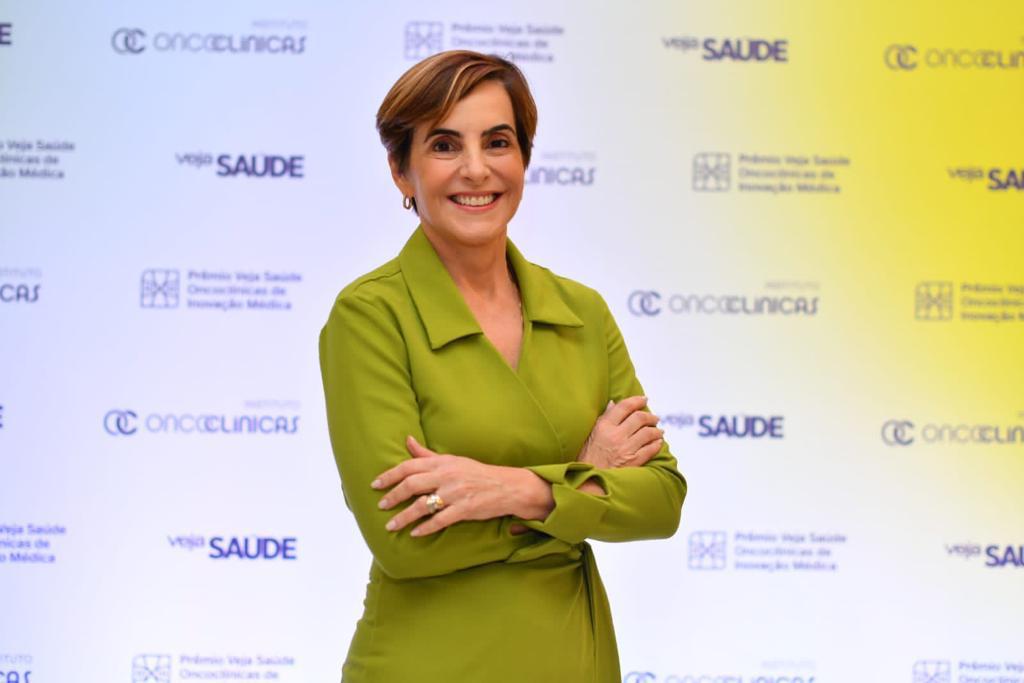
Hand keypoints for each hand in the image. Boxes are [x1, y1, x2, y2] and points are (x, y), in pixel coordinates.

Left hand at [372, 436, 535, 536]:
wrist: (507, 486)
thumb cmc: (476, 473)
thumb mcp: (452, 460)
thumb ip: (427, 455)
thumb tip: (407, 440)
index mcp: (442, 463)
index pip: (409, 466)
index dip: (389, 475)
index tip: (375, 484)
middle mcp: (447, 476)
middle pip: (412, 484)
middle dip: (393, 496)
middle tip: (380, 505)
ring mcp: (456, 493)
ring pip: (423, 505)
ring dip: (404, 517)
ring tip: (391, 526)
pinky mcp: (465, 508)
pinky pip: (441, 520)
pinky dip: (426, 527)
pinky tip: (415, 534)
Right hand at [577, 395, 663, 468]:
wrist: (588, 481)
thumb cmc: (587, 458)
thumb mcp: (591, 434)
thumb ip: (603, 418)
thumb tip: (613, 404)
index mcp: (604, 426)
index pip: (624, 407)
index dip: (637, 400)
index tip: (644, 399)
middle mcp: (616, 435)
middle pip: (639, 418)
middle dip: (650, 416)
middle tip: (654, 418)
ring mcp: (625, 449)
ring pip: (648, 433)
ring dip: (656, 430)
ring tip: (658, 431)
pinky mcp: (633, 462)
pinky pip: (650, 450)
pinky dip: (656, 445)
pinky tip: (658, 443)